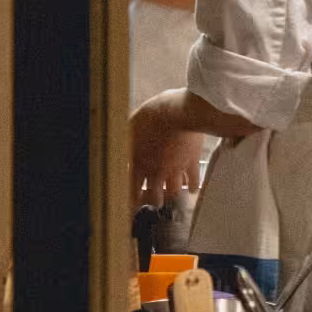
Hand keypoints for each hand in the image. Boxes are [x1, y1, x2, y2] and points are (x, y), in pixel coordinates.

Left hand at [130, 91, 204, 208]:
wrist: (180, 110)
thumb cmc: (153, 114)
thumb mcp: (132, 124)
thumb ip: (126, 137)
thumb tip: (119, 140)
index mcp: (140, 163)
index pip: (133, 191)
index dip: (132, 199)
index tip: (133, 201)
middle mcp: (158, 171)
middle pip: (155, 197)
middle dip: (154, 199)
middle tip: (154, 200)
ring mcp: (176, 168)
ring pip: (174, 192)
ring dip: (171, 194)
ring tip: (170, 195)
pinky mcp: (192, 162)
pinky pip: (193, 181)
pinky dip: (192, 186)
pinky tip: (191, 188)